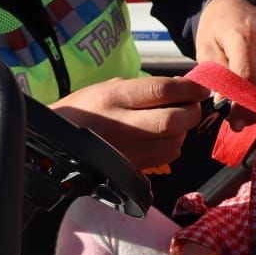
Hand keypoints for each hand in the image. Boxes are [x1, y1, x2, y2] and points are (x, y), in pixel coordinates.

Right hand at [50, 76, 205, 171]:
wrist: (55, 141)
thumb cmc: (84, 108)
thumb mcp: (107, 86)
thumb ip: (143, 88)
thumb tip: (180, 87)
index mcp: (114, 97)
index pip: (162, 90)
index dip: (189, 89)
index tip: (200, 88)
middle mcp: (121, 124)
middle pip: (173, 121)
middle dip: (191, 112)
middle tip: (192, 106)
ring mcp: (125, 150)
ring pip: (173, 142)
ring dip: (183, 131)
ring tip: (176, 122)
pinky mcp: (129, 168)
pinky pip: (164, 157)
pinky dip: (172, 146)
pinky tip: (163, 138)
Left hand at [195, 0, 255, 125]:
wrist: (234, 3)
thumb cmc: (216, 28)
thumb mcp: (206, 48)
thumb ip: (215, 74)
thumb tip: (223, 103)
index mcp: (243, 37)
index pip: (248, 77)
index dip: (240, 103)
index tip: (231, 120)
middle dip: (253, 111)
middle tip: (236, 123)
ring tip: (244, 114)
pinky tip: (255, 102)